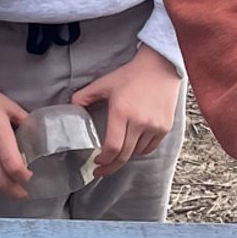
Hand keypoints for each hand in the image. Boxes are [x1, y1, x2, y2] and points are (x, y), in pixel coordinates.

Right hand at [0, 65, 31, 198]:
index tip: (29, 178)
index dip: (24, 178)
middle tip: (22, 193)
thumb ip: (24, 121)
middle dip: (14, 191)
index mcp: (0, 137)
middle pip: (0, 182)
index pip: (14, 168)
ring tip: (5, 188)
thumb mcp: (9, 106)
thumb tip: (36, 133)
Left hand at [70, 47, 181, 179]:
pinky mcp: (165, 127)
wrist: (160, 67)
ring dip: (125, 156)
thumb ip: (84, 96)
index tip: (96, 162)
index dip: (103, 160)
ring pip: (136, 153)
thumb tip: (71, 107)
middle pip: (124, 155)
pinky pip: (149, 147)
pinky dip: (139, 150)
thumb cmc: (131, 75)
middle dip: (111, 167)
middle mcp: (139, 122)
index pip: (113, 147)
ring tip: (117, 152)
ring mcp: (154, 126)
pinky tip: (132, 145)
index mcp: (122, 112)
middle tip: (101, 170)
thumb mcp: (104, 83)